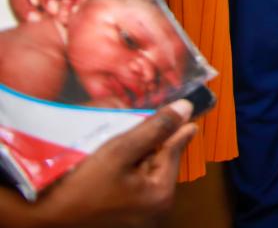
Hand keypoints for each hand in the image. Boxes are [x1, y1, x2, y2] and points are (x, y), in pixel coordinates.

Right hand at [13, 100, 195, 227]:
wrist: (41, 217)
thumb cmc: (78, 188)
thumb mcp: (119, 151)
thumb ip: (154, 129)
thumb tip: (184, 109)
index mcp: (160, 196)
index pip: (174, 150)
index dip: (176, 126)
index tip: (186, 113)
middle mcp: (154, 209)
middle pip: (160, 161)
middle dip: (152, 141)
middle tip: (145, 120)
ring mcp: (137, 213)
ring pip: (144, 170)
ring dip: (137, 153)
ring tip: (123, 139)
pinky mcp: (121, 213)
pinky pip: (131, 183)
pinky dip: (125, 167)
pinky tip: (111, 159)